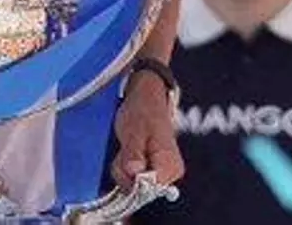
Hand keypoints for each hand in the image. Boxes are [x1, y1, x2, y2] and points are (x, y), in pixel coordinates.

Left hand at [110, 72, 184, 188]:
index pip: (148, 190)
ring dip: (121, 169)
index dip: (131, 179)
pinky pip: (131, 179)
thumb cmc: (142, 112)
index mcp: (169, 166)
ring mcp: (159, 175)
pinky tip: (126, 154)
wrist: (146, 100)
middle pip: (138, 191)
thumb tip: (135, 172)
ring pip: (132, 186)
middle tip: (125, 150)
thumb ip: (133, 153)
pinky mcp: (150, 172)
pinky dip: (123, 168)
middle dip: (124, 173)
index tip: (126, 161)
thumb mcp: (133, 131)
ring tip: (126, 148)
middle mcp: (169, 175)